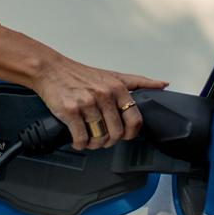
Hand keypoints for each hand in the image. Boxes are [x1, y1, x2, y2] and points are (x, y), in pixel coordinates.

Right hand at [26, 56, 169, 150]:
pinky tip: (78, 139)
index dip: (130, 134)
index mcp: (118, 88)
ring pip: (99, 138)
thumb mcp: (113, 75)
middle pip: (116, 133)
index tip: (124, 135)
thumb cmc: (80, 74)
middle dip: (110, 141)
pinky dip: (80, 144)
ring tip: (89, 139)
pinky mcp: (70, 111)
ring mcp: (87, 103)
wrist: (50, 70)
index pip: (135, 120)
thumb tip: (162, 85)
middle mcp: (104, 95)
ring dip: (94, 144)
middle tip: (103, 139)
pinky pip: (81, 138)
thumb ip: (139, 82)